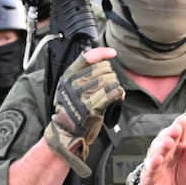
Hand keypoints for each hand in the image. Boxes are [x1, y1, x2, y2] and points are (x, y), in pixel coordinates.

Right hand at [44, 47, 124, 176]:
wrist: (66, 132)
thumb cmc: (72, 111)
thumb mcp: (72, 89)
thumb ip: (83, 76)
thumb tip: (103, 63)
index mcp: (68, 76)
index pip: (86, 57)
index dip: (101, 52)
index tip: (113, 53)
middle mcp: (74, 83)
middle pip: (103, 69)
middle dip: (111, 76)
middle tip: (110, 85)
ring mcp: (82, 94)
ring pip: (110, 80)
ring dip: (115, 86)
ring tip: (113, 93)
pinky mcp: (92, 106)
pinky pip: (112, 93)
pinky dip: (118, 94)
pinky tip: (118, 97)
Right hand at [137, 115, 185, 184]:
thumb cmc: (182, 173)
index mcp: (180, 143)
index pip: (181, 131)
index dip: (182, 125)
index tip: (183, 120)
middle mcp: (167, 148)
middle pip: (167, 137)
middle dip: (171, 132)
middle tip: (176, 128)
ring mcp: (157, 159)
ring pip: (157, 150)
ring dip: (162, 145)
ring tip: (168, 142)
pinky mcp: (149, 173)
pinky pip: (150, 167)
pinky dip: (153, 163)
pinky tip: (157, 158)